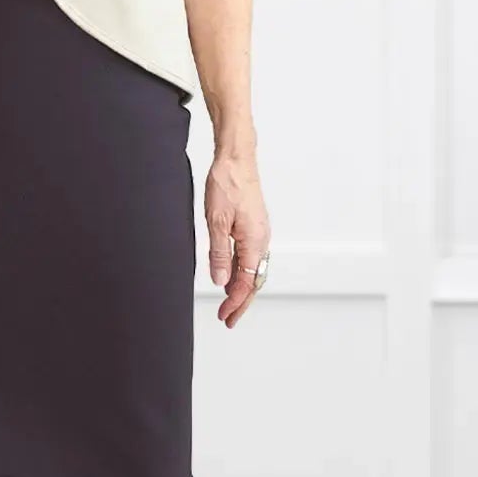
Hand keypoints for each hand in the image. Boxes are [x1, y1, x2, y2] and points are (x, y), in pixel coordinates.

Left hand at [204, 148, 269, 327]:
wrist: (236, 158)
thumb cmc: (227, 184)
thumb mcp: (215, 222)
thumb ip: (218, 254)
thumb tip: (220, 281)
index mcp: (254, 242)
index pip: (247, 283)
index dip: (236, 303)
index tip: (225, 317)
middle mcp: (261, 240)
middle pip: (254, 280)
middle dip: (241, 301)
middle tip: (227, 318)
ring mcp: (259, 233)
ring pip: (253, 269)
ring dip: (241, 287)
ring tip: (228, 302)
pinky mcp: (254, 226)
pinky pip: (250, 256)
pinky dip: (241, 271)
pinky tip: (230, 275)